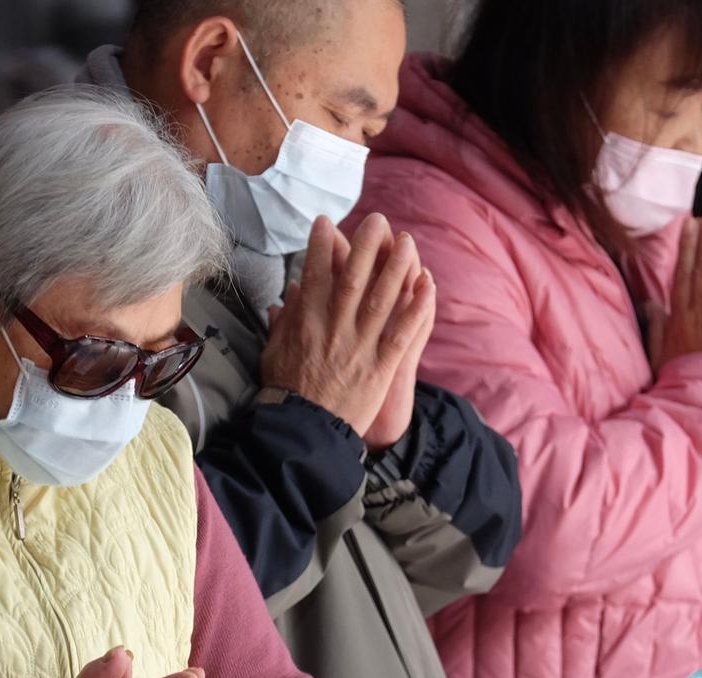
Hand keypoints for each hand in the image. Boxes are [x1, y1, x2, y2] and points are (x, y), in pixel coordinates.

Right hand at [262, 214, 435, 449]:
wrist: (303, 431)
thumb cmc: (285, 392)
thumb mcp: (273, 352)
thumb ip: (284, 321)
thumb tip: (291, 292)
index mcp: (306, 324)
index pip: (315, 276)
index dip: (322, 247)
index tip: (327, 222)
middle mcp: (334, 330)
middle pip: (354, 280)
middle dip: (366, 246)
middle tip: (377, 221)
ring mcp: (359, 348)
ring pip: (382, 300)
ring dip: (397, 268)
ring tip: (407, 241)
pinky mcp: (380, 368)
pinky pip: (403, 333)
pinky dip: (416, 308)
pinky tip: (427, 285)